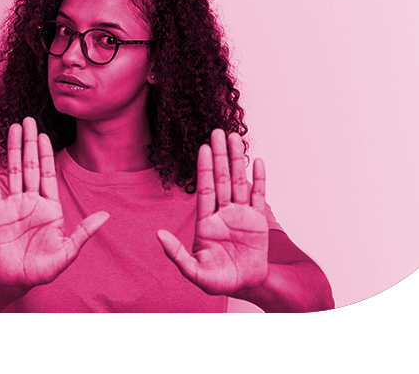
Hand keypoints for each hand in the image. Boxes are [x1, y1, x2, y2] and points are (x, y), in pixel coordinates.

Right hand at [0, 117, 108, 288]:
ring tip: (12, 129)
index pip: (48, 174)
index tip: (44, 134)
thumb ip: (85, 232)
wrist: (15, 280)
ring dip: (11, 150)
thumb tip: (106, 216)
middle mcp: (32, 202)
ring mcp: (14, 206)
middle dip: (29, 143)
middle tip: (28, 120)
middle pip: (30, 166)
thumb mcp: (68, 252)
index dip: (46, 153)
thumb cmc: (41, 269)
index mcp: (50, 207)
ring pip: (13, 171)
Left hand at [157, 129, 268, 294]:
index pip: (205, 189)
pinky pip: (259, 195)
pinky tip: (258, 162)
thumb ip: (176, 254)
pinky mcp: (258, 221)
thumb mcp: (194, 271)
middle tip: (218, 131)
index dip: (204, 168)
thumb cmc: (219, 281)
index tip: (203, 148)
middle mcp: (223, 213)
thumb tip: (158, 235)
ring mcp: (241, 215)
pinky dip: (259, 179)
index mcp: (206, 222)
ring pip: (240, 182)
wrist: (246, 286)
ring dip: (238, 161)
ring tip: (235, 139)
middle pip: (222, 178)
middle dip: (220, 156)